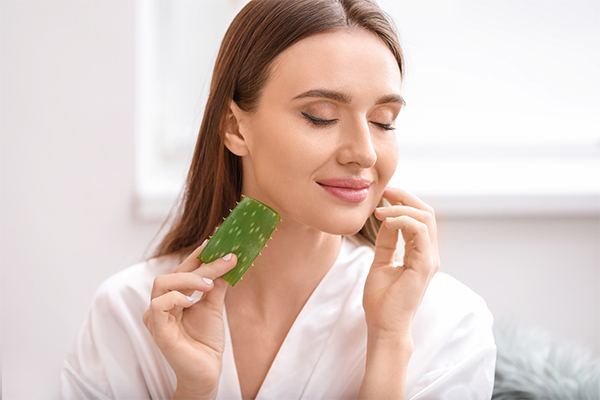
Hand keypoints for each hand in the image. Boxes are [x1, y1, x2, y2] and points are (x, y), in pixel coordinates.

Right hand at [142, 241, 236, 398]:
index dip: (196, 256)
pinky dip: (175, 297)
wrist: (206, 370)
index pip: (182, 270)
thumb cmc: (206, 341)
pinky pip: (158, 305)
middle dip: (200, 264)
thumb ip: (217, 285)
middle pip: (174, 273)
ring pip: (163, 283)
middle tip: (225, 260)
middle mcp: (161, 304)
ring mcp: (157, 316)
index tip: (214, 242)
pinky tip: (191, 301)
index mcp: (173, 297)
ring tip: (210, 284)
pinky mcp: (157, 329)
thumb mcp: (214, 307)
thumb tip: (226, 261)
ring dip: (189, 278)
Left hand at [363, 187, 439, 336]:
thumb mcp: (380, 262)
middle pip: (427, 213)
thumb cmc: (382, 300)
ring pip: (426, 218)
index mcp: (420, 253)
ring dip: (402, 207)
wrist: (384, 325)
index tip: (383, 195)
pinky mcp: (425, 265)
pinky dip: (403, 220)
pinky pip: (421, 232)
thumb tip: (386, 218)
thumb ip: (386, 241)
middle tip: (385, 191)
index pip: (419, 218)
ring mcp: (429, 259)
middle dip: (406, 197)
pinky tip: (386, 220)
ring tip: (380, 209)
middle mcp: (429, 254)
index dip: (403, 202)